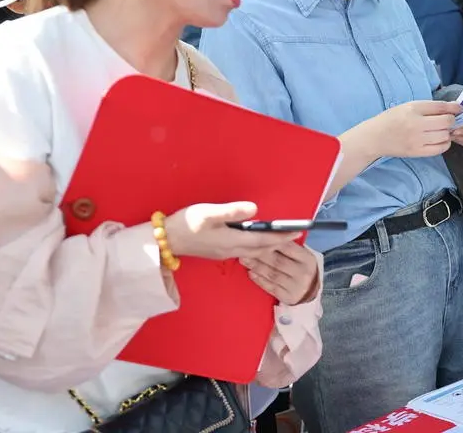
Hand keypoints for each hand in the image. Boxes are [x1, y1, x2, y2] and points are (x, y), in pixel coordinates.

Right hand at [163, 202, 298, 260]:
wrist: (165, 240)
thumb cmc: (186, 224)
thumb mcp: (208, 213)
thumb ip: (232, 211)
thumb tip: (254, 209)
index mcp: (232, 240)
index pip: (264, 239)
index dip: (281, 236)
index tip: (297, 231)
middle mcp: (232, 250)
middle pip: (262, 248)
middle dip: (279, 242)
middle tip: (294, 234)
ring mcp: (225, 253)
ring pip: (254, 252)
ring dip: (269, 245)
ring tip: (280, 238)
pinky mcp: (219, 252)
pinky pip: (246, 251)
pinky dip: (257, 246)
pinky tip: (257, 241)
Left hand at [241, 241, 319, 305]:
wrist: (310, 290)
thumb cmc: (302, 268)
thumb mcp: (302, 256)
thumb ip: (289, 247)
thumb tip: (269, 234)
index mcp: (307, 258)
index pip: (288, 247)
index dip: (271, 241)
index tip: (257, 236)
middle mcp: (303, 272)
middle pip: (277, 261)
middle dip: (259, 254)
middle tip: (245, 248)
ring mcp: (295, 286)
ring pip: (272, 274)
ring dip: (256, 266)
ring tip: (244, 259)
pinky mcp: (287, 296)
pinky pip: (270, 287)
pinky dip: (259, 280)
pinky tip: (250, 273)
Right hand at [369, 100, 462, 158]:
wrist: (375, 137)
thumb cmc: (392, 119)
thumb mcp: (408, 106)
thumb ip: (431, 106)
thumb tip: (454, 107)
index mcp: (413, 109)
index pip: (440, 107)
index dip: (454, 108)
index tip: (458, 109)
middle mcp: (416, 124)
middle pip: (446, 122)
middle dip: (451, 120)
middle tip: (447, 121)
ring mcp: (417, 140)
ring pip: (445, 135)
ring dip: (448, 132)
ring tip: (441, 130)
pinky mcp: (417, 152)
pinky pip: (440, 149)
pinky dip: (445, 143)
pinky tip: (439, 140)